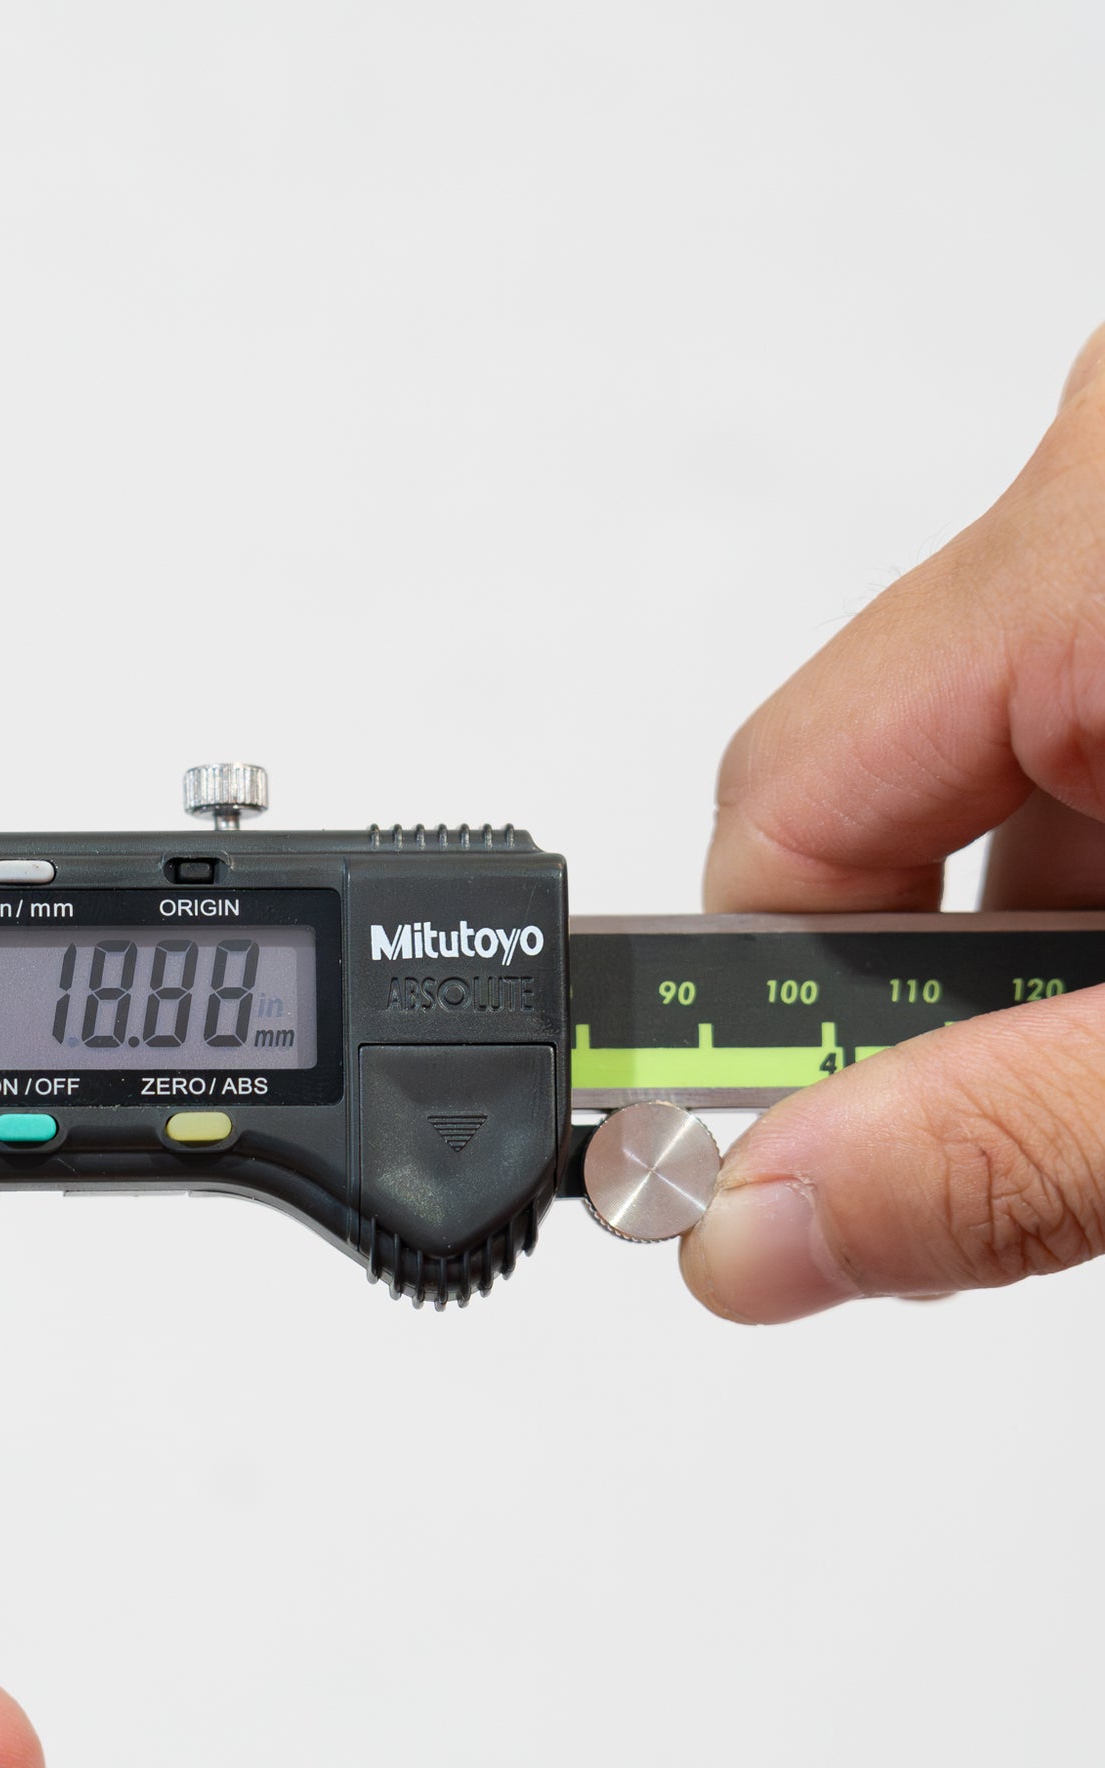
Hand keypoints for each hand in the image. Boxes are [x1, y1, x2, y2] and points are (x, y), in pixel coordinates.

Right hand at [682, 325, 1104, 1320]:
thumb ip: (1007, 1143)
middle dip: (937, 1003)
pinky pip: (1076, 719)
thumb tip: (751, 1225)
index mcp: (1097, 551)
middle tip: (1047, 1124)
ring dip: (1041, 947)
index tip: (765, 1162)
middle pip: (871, 807)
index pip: (774, 822)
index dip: (759, 1026)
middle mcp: (1104, 489)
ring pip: (985, 780)